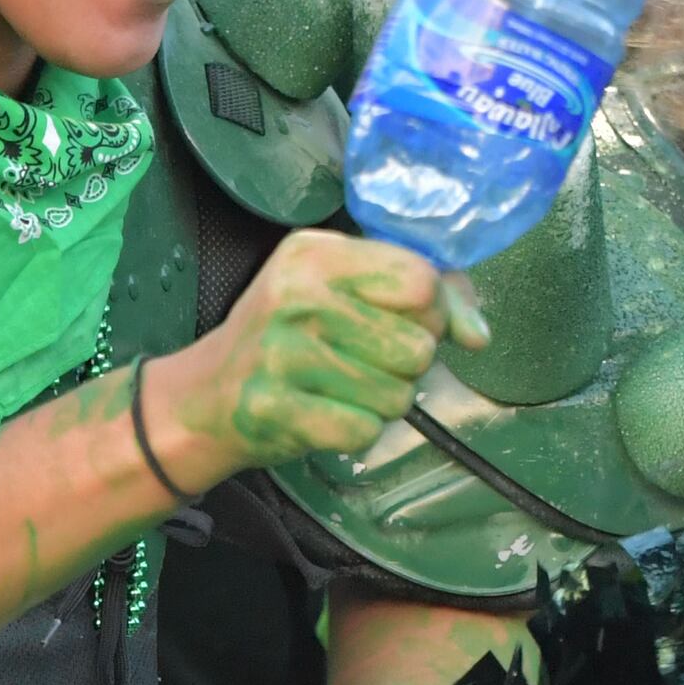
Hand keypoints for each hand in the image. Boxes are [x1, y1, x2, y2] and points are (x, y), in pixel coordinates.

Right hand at [148, 231, 489, 483]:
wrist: (206, 395)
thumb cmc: (288, 335)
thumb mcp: (344, 289)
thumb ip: (424, 296)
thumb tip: (477, 334)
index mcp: (316, 253)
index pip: (420, 281)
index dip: (432, 311)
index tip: (406, 322)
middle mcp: (297, 296)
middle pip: (418, 346)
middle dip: (405, 364)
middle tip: (364, 360)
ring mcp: (283, 355)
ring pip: (398, 395)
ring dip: (384, 401)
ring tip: (343, 387)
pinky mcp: (277, 410)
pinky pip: (365, 431)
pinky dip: (356, 431)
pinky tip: (326, 413)